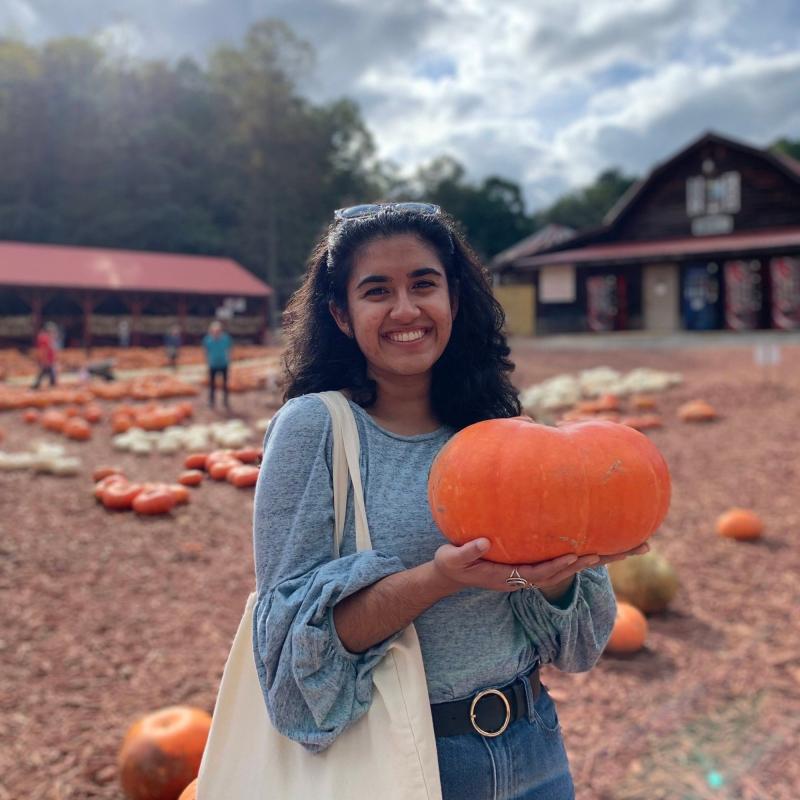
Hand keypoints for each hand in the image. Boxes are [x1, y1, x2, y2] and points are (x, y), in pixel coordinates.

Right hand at [432, 539, 650, 593]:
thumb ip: (467, 552)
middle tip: (638, 547)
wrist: (452, 575)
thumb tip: (484, 542)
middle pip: (573, 569)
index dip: (562, 565)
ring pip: (574, 563)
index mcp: (513, 577)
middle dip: (605, 558)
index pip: (544, 573)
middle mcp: (530, 576)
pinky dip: (586, 549)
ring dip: (605, 554)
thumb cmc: (452, 565)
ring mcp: (534, 570)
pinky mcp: (533, 562)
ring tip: (635, 543)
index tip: (580, 556)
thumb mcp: (453, 559)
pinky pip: (565, 556)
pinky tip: (601, 539)